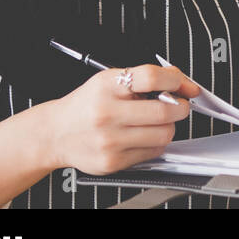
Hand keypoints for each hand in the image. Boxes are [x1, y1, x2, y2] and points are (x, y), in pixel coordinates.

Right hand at [43, 65, 199, 174]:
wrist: (55, 133)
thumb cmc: (86, 105)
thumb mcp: (109, 80)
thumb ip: (146, 77)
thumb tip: (183, 82)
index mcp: (107, 86)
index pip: (151, 78)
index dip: (174, 80)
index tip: (182, 85)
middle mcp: (106, 113)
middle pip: (164, 111)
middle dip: (181, 107)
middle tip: (179, 105)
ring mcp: (109, 140)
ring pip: (164, 134)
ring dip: (169, 126)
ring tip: (158, 122)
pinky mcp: (112, 161)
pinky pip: (153, 152)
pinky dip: (156, 143)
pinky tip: (143, 136)